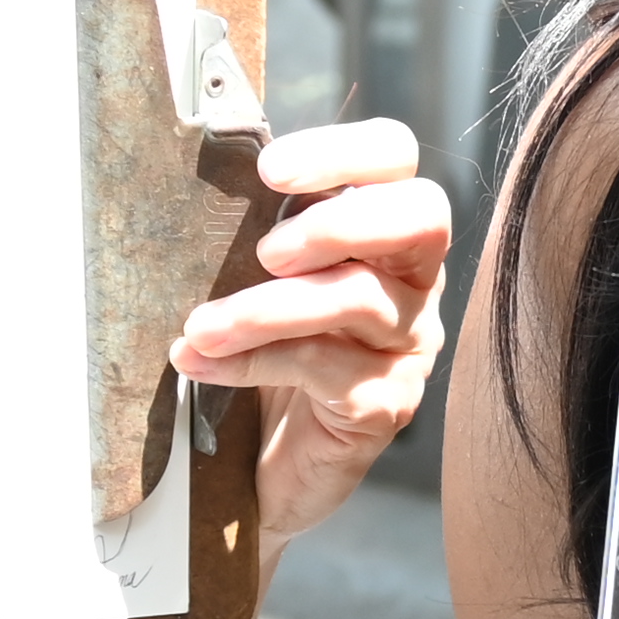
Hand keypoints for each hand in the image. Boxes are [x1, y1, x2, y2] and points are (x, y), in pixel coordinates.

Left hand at [170, 118, 447, 546]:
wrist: (269, 467)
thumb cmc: (267, 356)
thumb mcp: (263, 281)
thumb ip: (260, 230)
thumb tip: (199, 179)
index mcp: (384, 231)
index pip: (395, 159)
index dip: (342, 152)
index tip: (270, 170)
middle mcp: (414, 282)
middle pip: (420, 218)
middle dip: (336, 224)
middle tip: (267, 252)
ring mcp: (408, 345)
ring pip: (358, 299)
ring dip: (267, 308)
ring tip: (202, 326)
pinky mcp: (386, 404)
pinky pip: (324, 368)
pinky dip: (254, 361)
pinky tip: (202, 363)